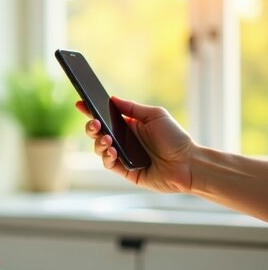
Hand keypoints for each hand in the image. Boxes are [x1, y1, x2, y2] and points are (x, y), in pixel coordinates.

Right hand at [76, 96, 194, 192]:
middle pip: (98, 133)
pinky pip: (108, 163)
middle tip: (94, 123)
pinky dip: (106, 156)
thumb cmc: (176, 138)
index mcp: (130, 126)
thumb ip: (132, 108)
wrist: (188, 164)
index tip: (81, 103)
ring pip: (99, 149)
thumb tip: (112, 98)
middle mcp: (124, 141)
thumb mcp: (155, 115)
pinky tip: (112, 150)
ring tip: (107, 139)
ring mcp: (123, 156)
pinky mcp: (125, 171)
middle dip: (91, 127)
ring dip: (99, 142)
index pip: (106, 117)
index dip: (92, 111)